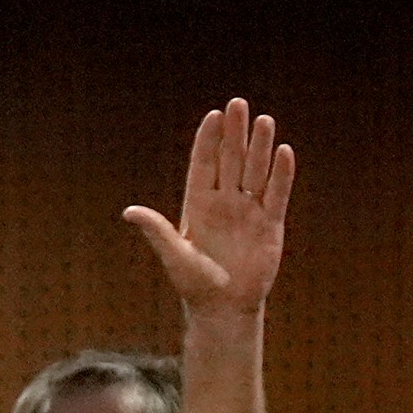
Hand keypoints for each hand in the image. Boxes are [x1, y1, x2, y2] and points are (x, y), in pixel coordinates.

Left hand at [124, 99, 294, 318]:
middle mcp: (224, 204)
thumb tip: (129, 211)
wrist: (224, 308)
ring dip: (260, 147)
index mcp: (198, 207)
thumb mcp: (174, 255)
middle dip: (234, 134)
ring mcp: (248, 212)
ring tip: (264, 120)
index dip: (208, 142)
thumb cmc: (194, 285)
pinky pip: (276, 194)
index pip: (204, 166)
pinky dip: (281, 175)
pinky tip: (283, 152)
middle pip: (231, 161)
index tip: (213, 115)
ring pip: (256, 172)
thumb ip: (156, 230)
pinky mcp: (270, 225)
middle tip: (238, 104)